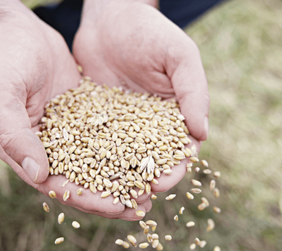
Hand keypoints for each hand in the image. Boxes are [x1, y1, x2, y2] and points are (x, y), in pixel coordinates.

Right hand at [0, 7, 151, 219]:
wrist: (14, 28)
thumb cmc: (2, 58)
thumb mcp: (0, 94)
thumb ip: (15, 135)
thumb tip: (39, 176)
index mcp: (21, 151)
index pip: (57, 185)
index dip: (87, 199)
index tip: (118, 208)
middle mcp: (44, 147)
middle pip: (80, 180)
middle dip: (110, 196)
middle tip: (142, 207)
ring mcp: (64, 132)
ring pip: (95, 163)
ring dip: (120, 177)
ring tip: (150, 188)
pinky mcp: (80, 115)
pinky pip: (103, 136)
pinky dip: (122, 148)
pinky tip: (147, 153)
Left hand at [73, 0, 208, 193]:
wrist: (111, 15)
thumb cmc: (151, 31)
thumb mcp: (180, 56)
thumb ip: (193, 91)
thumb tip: (203, 134)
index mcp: (173, 117)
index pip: (177, 152)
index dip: (172, 170)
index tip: (161, 183)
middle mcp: (146, 127)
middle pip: (147, 164)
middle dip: (142, 184)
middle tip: (133, 201)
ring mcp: (118, 126)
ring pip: (118, 161)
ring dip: (114, 182)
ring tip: (105, 200)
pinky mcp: (92, 120)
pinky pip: (90, 145)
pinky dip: (86, 162)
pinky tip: (77, 176)